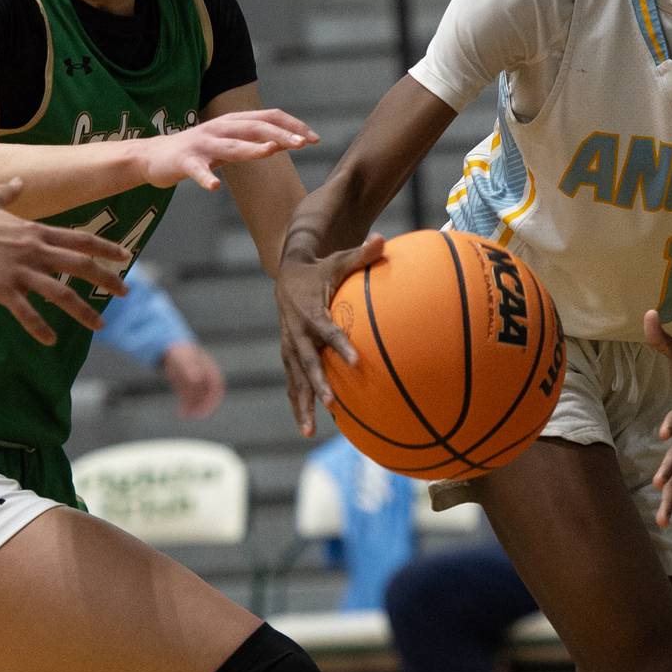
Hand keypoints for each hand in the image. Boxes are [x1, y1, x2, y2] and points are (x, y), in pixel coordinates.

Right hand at [0, 179, 128, 345]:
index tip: (126, 257)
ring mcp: (20, 270)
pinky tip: (50, 341)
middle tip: (127, 291)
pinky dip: (40, 328)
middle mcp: (34, 250)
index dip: (106, 248)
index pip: (80, 239)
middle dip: (108, 278)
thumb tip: (18, 181)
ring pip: (62, 293)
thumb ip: (7, 191)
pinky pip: (27, 313)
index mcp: (35, 231)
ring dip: (84, 310)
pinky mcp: (2, 288)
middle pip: (81, 265)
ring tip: (101, 325)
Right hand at [140, 109, 316, 192]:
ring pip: (230, 145)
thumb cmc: (198, 152)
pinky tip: (214, 187)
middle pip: (254, 127)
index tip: (314, 138)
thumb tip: (286, 141)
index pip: (269, 117)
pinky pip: (197, 170)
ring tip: (271, 152)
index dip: (293, 125)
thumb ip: (253, 140)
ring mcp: (201, 144)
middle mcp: (219, 128)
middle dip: (280, 133)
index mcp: (233, 121)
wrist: (153, 157)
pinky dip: (205, 178)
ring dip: (251, 148)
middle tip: (304, 143)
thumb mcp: (229, 142)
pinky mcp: (184, 161)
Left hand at [162, 341, 225, 418]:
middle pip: (209, 396)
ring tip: (184, 415)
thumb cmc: (179, 353)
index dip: (213, 398)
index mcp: (209, 370)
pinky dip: (187, 407)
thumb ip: (190, 368)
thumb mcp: (182, 360)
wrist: (170, 349)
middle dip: (203, 407)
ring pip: (199, 400)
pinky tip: (180, 413)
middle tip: (195, 415)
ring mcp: (197, 384)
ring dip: (194, 409)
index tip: (205, 407)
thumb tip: (197, 379)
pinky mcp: (188, 388)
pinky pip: (190, 400)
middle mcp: (205, 378)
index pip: (217, 387)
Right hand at [276, 232, 385, 437]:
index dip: (341, 346)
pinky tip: (307, 426)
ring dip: (302, 405)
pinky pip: (293, 383)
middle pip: (307, 362)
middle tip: (332, 403)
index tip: (357, 362)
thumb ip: (361, 254)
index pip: (328, 330)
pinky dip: (299, 404)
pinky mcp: (289, 355)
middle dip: (318, 384)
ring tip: (309, 431)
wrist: (287, 274)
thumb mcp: (338, 260)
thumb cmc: (320, 269)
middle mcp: (297, 333)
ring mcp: (290, 347)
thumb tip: (383, 240)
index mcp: (310, 311)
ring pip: (295, 380)